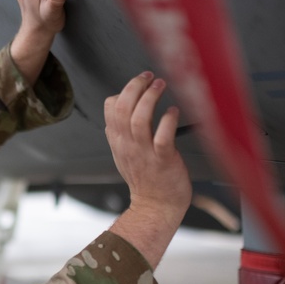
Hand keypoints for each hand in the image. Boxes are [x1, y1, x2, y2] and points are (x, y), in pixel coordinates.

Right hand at [105, 72, 190, 266]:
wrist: (156, 206)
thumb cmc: (145, 179)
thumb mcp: (123, 154)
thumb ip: (119, 132)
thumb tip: (118, 108)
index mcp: (118, 141)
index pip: (110, 108)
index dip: (123, 90)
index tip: (139, 82)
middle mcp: (128, 144)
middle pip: (122, 108)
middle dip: (135, 87)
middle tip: (149, 77)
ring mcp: (144, 152)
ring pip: (139, 119)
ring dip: (150, 98)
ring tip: (161, 85)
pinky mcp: (163, 160)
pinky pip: (162, 137)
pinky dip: (167, 120)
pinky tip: (173, 111)